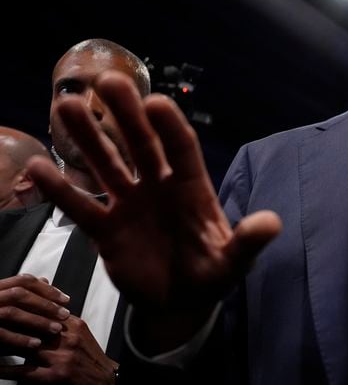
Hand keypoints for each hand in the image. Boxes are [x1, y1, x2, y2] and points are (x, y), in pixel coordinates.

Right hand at [0, 275, 69, 354]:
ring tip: (56, 329)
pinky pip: (0, 334)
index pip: (23, 280)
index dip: (46, 288)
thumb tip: (46, 280)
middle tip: (65, 314)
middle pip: (19, 294)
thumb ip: (22, 292)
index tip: (65, 299)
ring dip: (36, 321)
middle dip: (45, 303)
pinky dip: (19, 339)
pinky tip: (36, 344)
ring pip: (11, 312)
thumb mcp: (4, 302)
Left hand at [0, 315, 117, 384]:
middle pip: (32, 325)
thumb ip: (62, 321)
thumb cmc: (90, 360)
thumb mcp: (81, 334)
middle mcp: (68, 338)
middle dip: (10, 323)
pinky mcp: (55, 376)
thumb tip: (45, 305)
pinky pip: (24, 371)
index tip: (6, 306)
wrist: (105, 383)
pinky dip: (6, 370)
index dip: (22, 308)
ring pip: (26, 346)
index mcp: (74, 325)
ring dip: (4, 344)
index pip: (43, 310)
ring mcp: (61, 357)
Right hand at [27, 72, 281, 348]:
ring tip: (66, 107)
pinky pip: (81, 205)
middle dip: (125, 115)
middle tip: (107, 80)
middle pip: (141, 144)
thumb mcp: (233, 263)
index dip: (169, 127)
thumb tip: (273, 223)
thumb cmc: (211, 275)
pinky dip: (61, 189)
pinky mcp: (107, 229)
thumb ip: (247, 243)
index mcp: (192, 188)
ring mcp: (130, 204)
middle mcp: (159, 187)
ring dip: (88, 138)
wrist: (180, 304)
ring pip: (107, 165)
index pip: (181, 149)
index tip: (154, 102)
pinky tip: (36, 166)